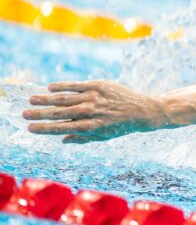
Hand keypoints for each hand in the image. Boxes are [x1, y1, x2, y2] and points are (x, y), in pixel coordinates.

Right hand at [23, 81, 167, 143]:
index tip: (31, 128)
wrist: (142, 111)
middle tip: (24, 114)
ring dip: (47, 99)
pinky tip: (50, 87)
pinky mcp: (98, 86)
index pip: (63, 128)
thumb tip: (62, 139)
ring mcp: (94, 98)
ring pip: (65, 98)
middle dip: (40, 114)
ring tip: (32, 99)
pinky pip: (76, 85)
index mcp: (91, 127)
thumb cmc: (120, 126)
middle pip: (60, 112)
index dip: (45, 128)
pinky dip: (62, 86)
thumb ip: (82, 138)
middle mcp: (91, 112)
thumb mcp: (103, 136)